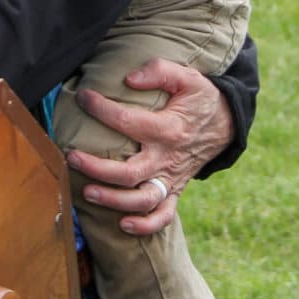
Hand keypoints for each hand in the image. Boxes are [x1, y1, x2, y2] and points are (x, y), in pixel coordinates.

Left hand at [65, 58, 234, 236]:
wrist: (227, 124)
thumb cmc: (200, 99)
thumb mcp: (188, 77)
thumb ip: (160, 72)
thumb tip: (129, 79)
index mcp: (168, 129)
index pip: (128, 121)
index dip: (100, 109)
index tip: (82, 98)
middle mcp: (167, 158)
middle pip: (130, 173)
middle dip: (97, 169)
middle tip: (72, 157)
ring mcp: (171, 178)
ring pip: (142, 199)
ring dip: (113, 200)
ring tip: (87, 193)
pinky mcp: (175, 190)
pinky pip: (163, 217)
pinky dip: (145, 226)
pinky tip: (123, 225)